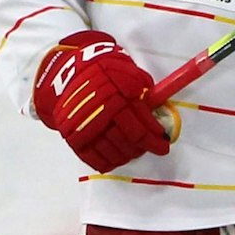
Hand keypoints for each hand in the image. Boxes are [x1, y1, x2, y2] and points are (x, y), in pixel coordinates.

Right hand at [32, 30, 170, 173]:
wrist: (72, 73)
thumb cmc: (107, 73)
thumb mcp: (131, 75)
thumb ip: (147, 95)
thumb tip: (161, 113)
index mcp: (115, 99)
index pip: (140, 130)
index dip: (155, 140)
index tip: (163, 145)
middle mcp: (98, 115)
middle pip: (128, 143)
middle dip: (143, 148)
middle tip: (151, 148)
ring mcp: (83, 127)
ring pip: (112, 153)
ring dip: (128, 155)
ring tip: (135, 151)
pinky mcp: (71, 136)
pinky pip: (92, 157)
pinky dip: (107, 161)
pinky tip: (117, 158)